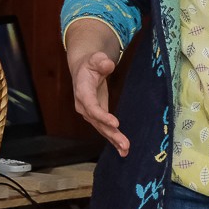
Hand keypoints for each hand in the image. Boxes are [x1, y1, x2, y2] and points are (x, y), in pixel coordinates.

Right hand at [65, 21, 129, 156]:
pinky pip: (105, 129)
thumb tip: (107, 64)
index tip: (115, 123)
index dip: (102, 116)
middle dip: (111, 134)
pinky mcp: (97, 116)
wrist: (84, 69)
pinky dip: (113, 139)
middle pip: (98, 123)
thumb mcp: (95, 58)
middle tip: (125, 144)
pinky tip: (122, 150)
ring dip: (114, 140)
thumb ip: (101, 61)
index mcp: (82, 92)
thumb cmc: (91, 63)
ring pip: (102, 129)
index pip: (92, 107)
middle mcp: (84, 106)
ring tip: (126, 150)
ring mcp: (90, 113)